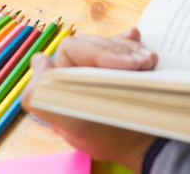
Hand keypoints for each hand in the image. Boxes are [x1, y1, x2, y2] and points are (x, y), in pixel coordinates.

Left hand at [22, 28, 157, 173]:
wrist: (149, 146)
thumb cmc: (112, 139)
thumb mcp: (73, 126)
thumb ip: (41, 95)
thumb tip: (39, 59)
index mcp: (62, 83)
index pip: (73, 49)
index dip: (98, 52)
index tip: (124, 65)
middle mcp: (79, 72)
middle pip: (95, 44)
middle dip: (121, 51)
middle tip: (145, 63)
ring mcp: (102, 68)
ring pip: (112, 43)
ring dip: (132, 50)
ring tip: (150, 62)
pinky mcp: (122, 68)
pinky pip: (125, 47)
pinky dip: (134, 47)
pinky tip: (142, 47)